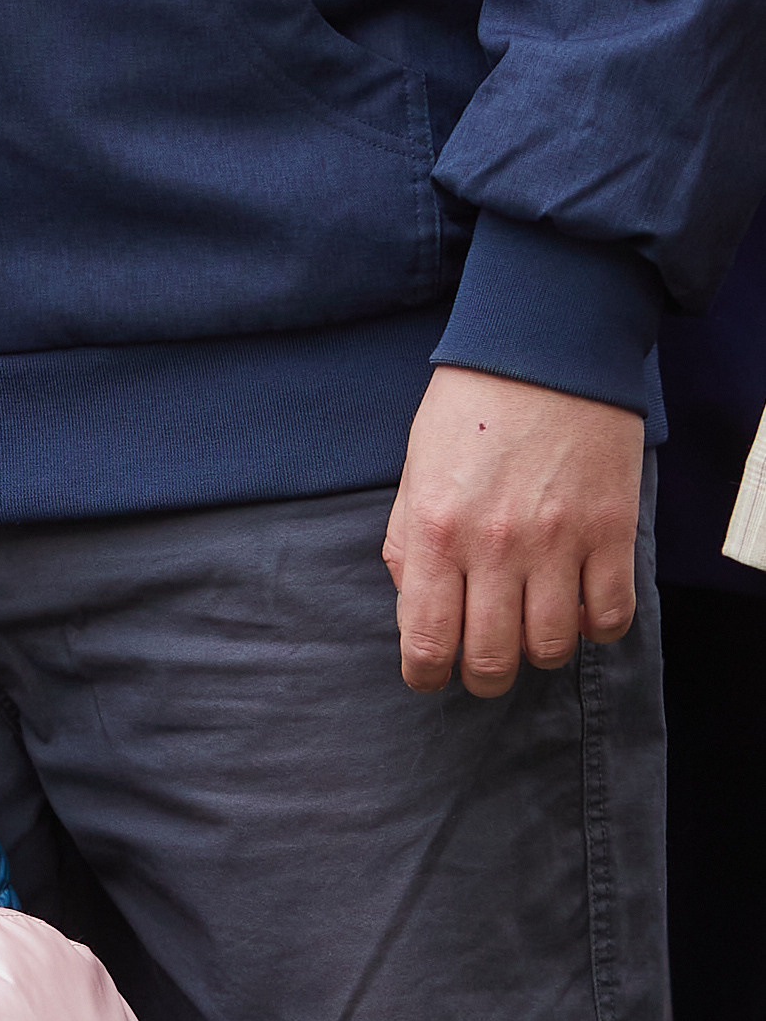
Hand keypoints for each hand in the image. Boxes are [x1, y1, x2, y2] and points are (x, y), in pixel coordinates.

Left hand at [383, 366, 643, 699]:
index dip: (427, 676)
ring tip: (533, 627)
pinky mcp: (611, 529)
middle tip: (484, 660)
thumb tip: (416, 613)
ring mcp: (559, 541)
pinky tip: (582, 608)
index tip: (432, 674)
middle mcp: (496, 547)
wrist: (548, 344)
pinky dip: (597, 627)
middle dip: (482, 675)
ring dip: (539, 651)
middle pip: (491, 660)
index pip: (427, 644)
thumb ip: (408, 547)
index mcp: (438, 534)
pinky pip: (611, 614)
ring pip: (551, 647)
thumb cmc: (473, 408)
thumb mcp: (416, 472)